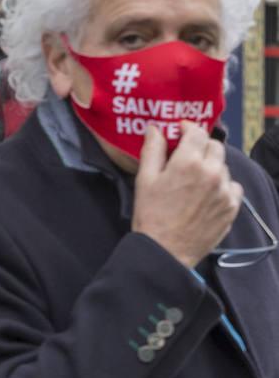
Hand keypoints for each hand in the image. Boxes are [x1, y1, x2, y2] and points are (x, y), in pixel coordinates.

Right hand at [134, 122, 240, 267]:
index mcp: (188, 163)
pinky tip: (206, 193)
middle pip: (214, 146)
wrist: (166, 249)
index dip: (188, 128)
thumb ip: (152, 150)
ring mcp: (225, 191)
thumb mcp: (145, 179)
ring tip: (194, 178)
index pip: (197, 132)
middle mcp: (212, 173)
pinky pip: (233, 186)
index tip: (180, 131)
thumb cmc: (151, 214)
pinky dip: (222, 185)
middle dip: (200, 145)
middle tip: (187, 154)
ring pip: (223, 166)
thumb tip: (155, 130)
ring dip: (211, 165)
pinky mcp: (232, 207)